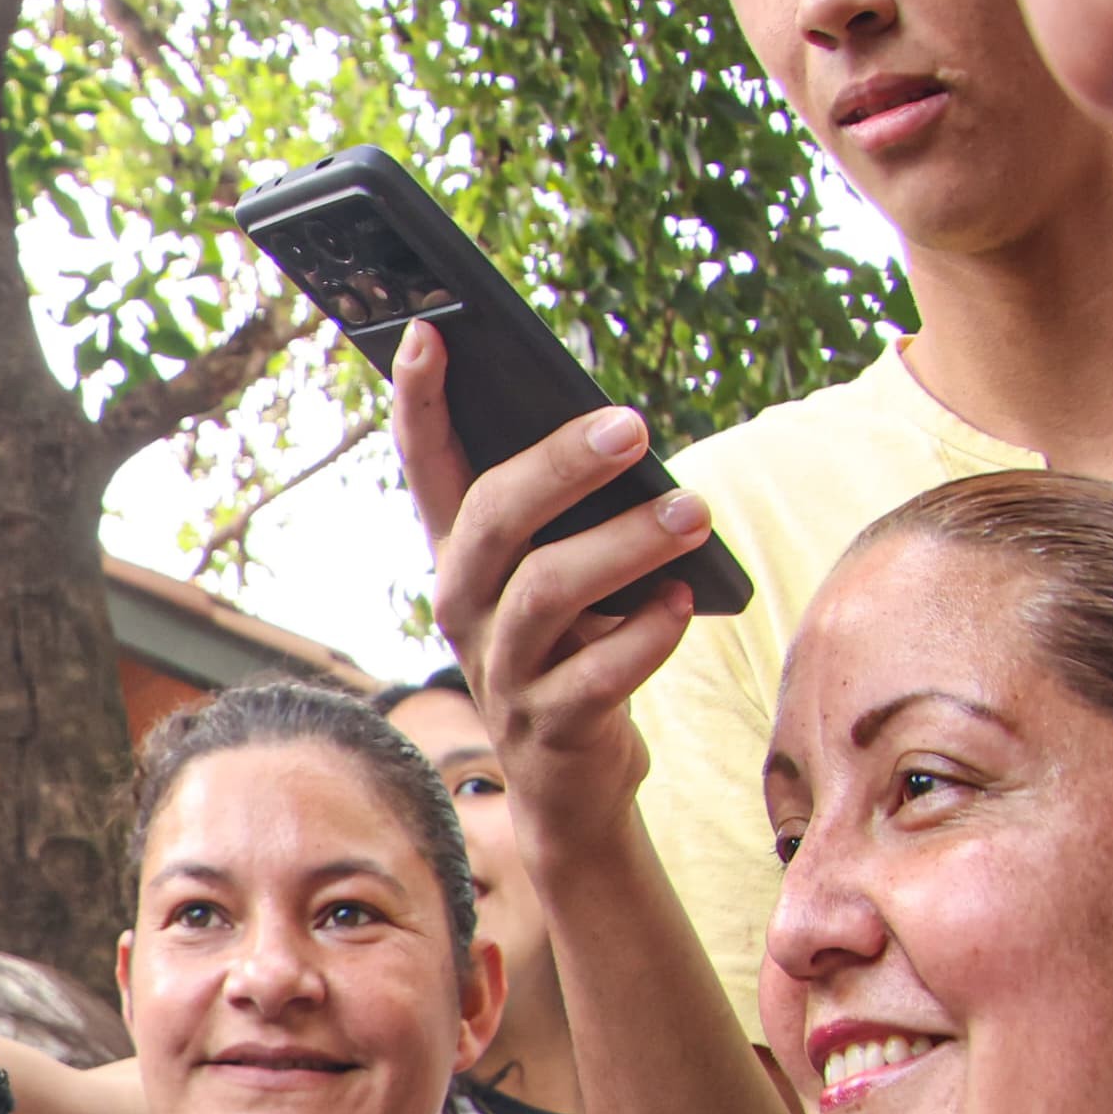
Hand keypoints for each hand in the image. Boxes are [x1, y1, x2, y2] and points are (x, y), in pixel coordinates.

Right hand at [391, 323, 704, 874]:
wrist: (574, 782)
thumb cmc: (583, 648)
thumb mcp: (566, 573)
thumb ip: (575, 514)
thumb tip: (624, 438)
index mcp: (463, 559)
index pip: (427, 468)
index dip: (418, 402)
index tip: (425, 331)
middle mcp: (465, 610)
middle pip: (491, 522)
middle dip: (558, 466)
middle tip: (636, 428)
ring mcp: (500, 671)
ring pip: (545, 593)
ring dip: (623, 546)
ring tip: (694, 515)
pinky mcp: (547, 727)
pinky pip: (594, 676)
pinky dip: (643, 637)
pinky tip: (679, 608)